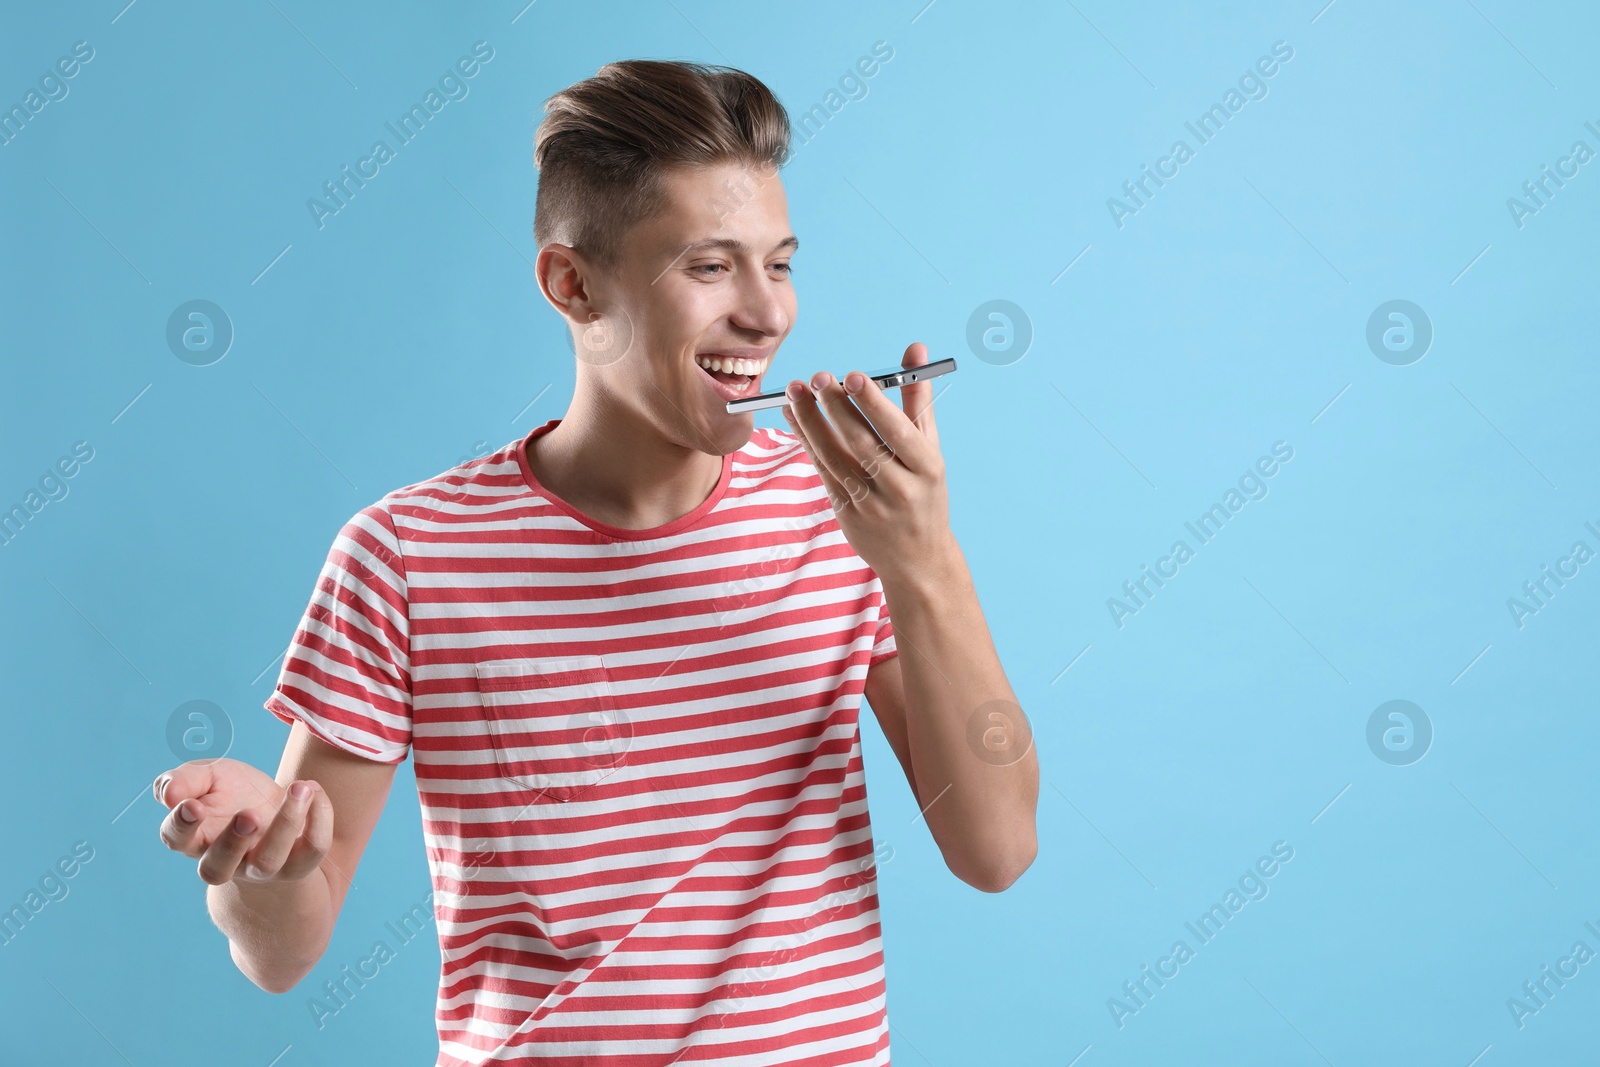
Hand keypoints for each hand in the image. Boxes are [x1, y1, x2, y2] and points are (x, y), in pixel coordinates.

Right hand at [154, 758, 332, 885]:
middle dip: (233, 842)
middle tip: (248, 814)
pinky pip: (312, 850)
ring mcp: (263, 867)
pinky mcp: (299, 864)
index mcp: (196, 837)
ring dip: (286, 824)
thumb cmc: (232, 793)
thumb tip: (168, 794)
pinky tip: (314, 790)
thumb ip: (185, 780)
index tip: (193, 805)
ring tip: (299, 788)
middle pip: (217, 869)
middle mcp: (226, 861)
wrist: (274, 806)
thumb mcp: (209, 776)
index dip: (181, 825)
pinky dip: (320, 819)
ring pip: (269, 861)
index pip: (176, 840)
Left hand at [781, 342, 952, 585]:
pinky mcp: (846, 515)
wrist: (918, 558)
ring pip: (834, 458)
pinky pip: (822, 472)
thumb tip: (916, 349)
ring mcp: (871, 505)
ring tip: (794, 392)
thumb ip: (918, 399)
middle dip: (835, 408)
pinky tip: (793, 416)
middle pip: (862, 444)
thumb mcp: (930, 450)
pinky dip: (806, 442)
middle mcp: (901, 489)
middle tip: (815, 377)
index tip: (851, 376)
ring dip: (810, 422)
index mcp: (927, 468)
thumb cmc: (924, 492)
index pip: (898, 432)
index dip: (873, 404)